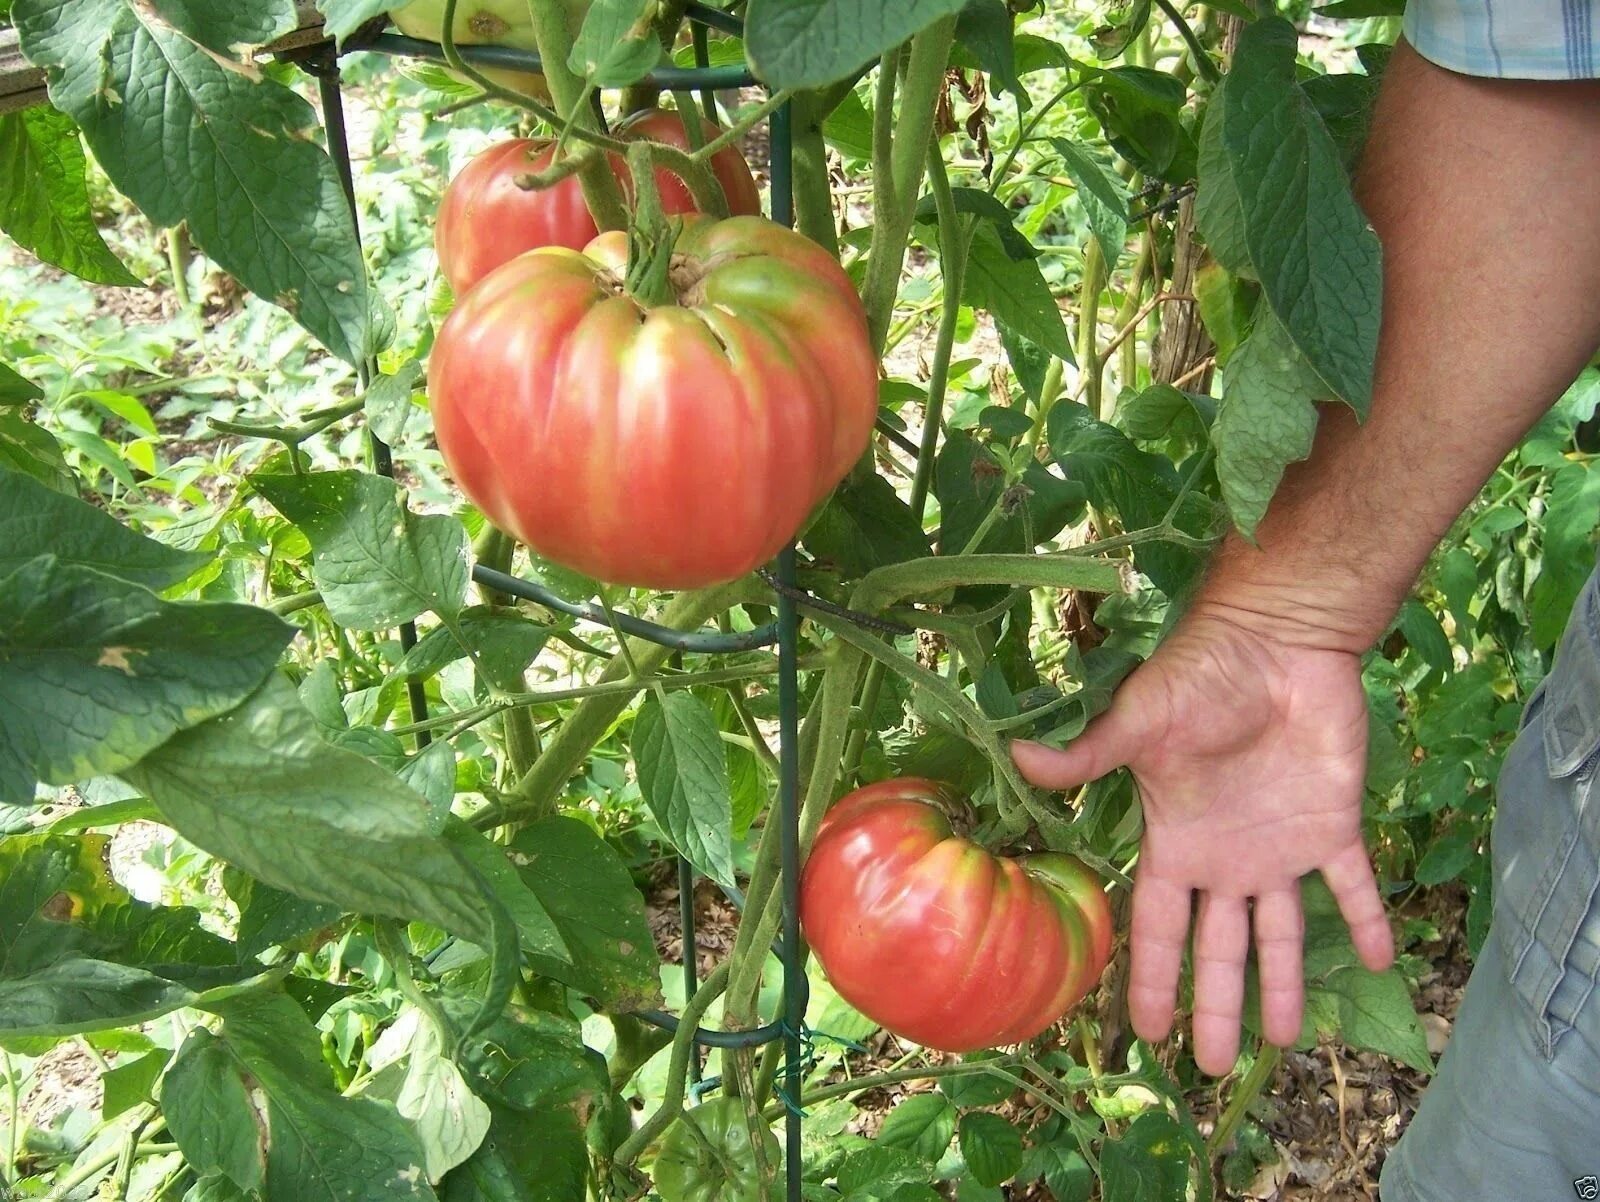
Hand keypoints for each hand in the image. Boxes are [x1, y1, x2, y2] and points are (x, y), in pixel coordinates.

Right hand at [1012, 607, 1393, 1074]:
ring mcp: (1281, 846)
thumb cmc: (1199, 677)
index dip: (1153, 977)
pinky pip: (1353, 885)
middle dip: (1214, 1006)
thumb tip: (1015, 756)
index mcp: (1177, 841)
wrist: (1276, 639)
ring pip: (1283, 934)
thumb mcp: (1138, 720)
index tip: (1148, 1034)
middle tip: (1211, 1069)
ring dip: (1283, 985)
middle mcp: (1226, 857)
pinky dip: (1369, 920)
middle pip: (1218, 947)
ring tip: (1283, 1044)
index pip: (1160, 925)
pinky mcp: (1334, 824)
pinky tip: (1384, 960)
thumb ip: (1088, 754)